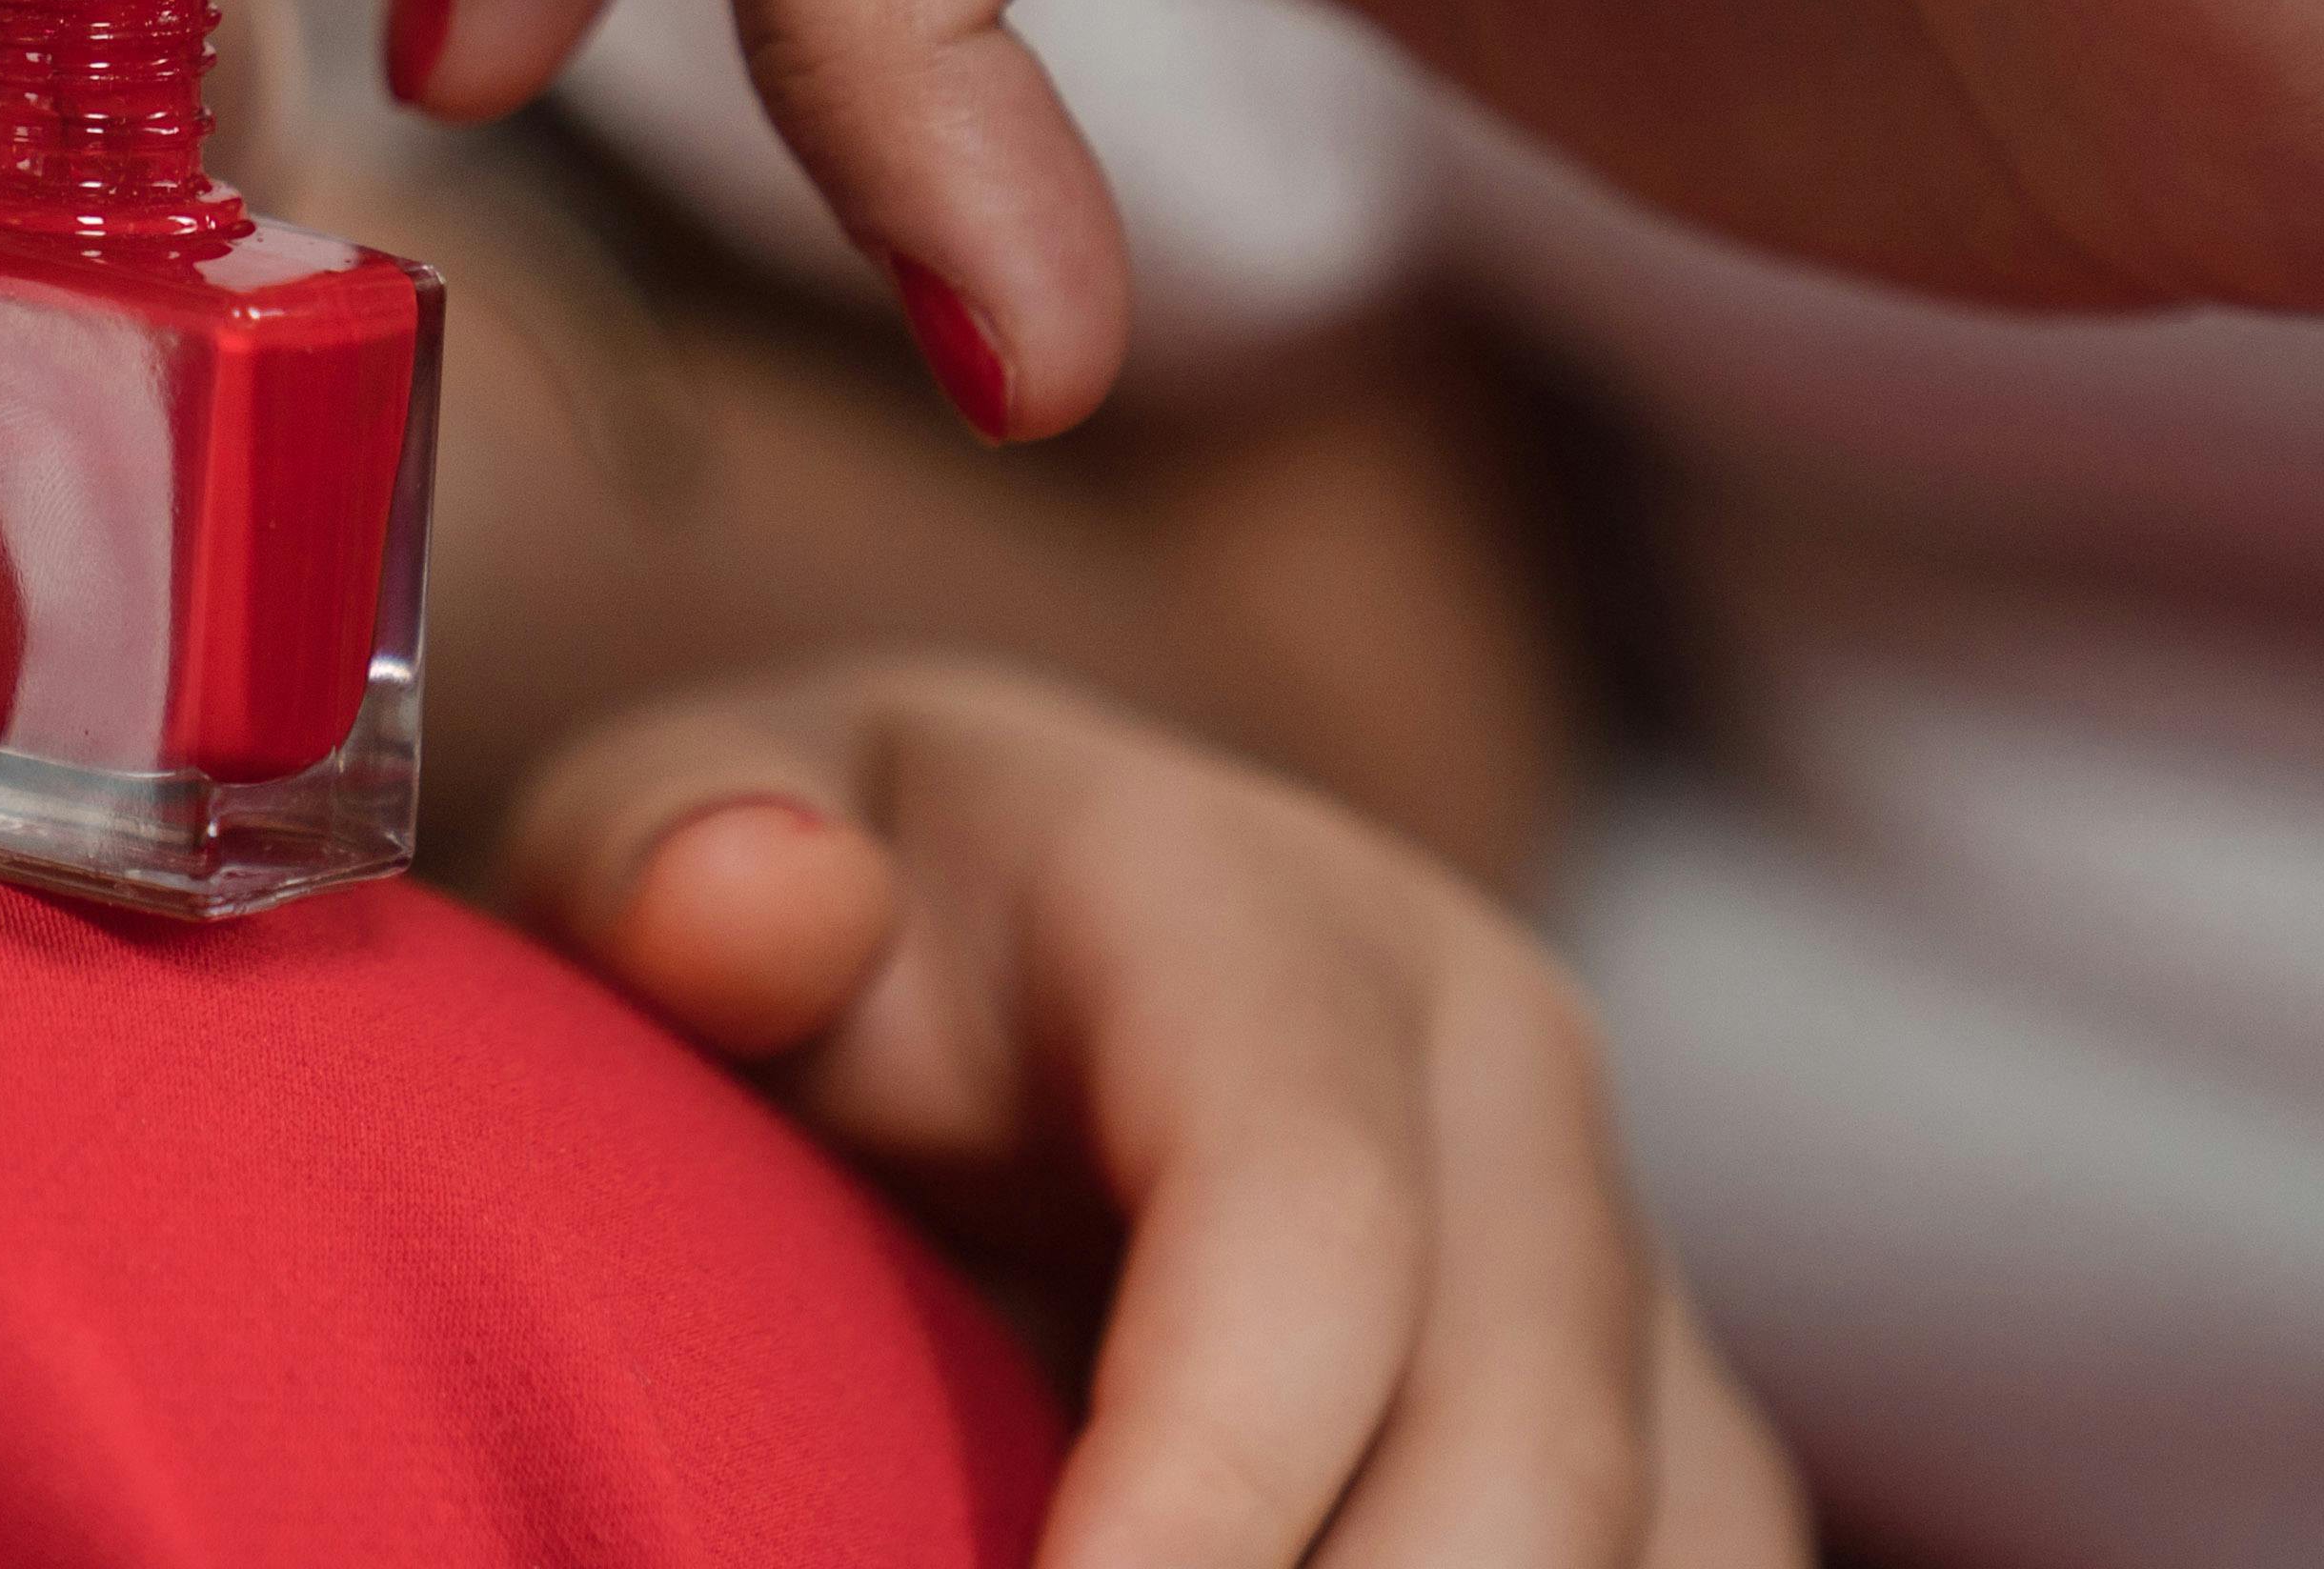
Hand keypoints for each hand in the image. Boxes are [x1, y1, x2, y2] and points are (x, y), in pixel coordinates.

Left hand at [508, 658, 1799, 1568]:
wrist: (979, 924)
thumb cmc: (793, 927)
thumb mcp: (663, 826)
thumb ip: (662, 850)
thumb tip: (757, 908)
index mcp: (1257, 913)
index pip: (1301, 1225)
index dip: (1198, 1494)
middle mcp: (1495, 1069)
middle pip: (1520, 1454)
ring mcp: (1612, 1260)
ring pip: (1656, 1558)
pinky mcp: (1660, 1431)